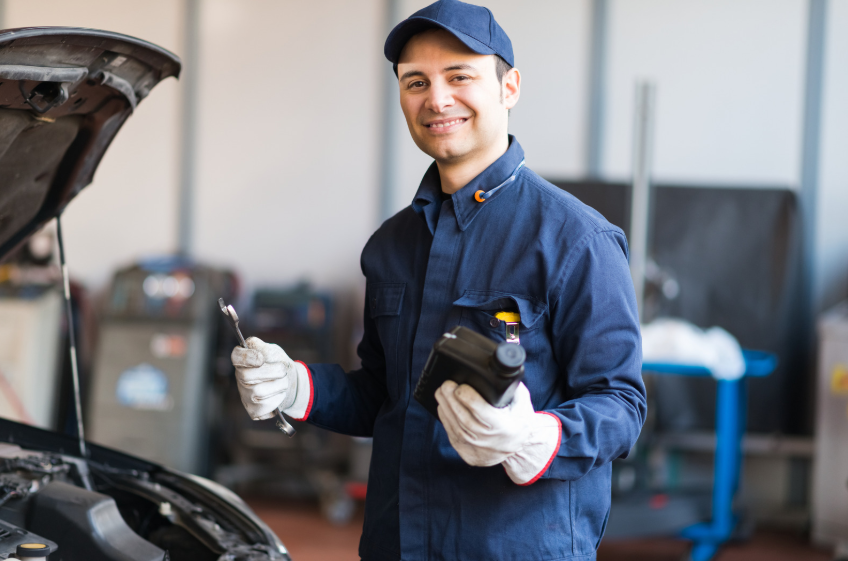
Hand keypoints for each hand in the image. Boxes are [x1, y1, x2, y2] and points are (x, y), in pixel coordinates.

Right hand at [231, 337, 306, 420]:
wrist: (291, 381)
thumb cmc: (278, 364)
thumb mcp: (272, 351)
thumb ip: (262, 347)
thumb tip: (250, 343)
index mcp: (243, 361)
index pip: (236, 357)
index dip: (246, 358)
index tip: (261, 358)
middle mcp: (240, 378)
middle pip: (246, 376)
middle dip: (270, 372)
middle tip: (283, 370)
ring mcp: (245, 395)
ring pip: (259, 392)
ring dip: (278, 386)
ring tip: (283, 382)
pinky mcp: (253, 410)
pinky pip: (265, 407)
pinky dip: (277, 399)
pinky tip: (278, 394)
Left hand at [435, 381, 561, 484]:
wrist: (517, 448)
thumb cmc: (519, 421)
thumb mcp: (523, 403)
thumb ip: (512, 387)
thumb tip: (500, 369)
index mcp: (506, 429)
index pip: (483, 414)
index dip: (469, 399)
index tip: (461, 386)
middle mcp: (490, 442)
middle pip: (464, 419)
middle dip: (451, 399)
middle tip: (446, 384)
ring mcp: (477, 450)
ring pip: (454, 426)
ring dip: (445, 406)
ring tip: (442, 391)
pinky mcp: (466, 453)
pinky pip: (451, 434)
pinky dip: (445, 418)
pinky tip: (444, 405)